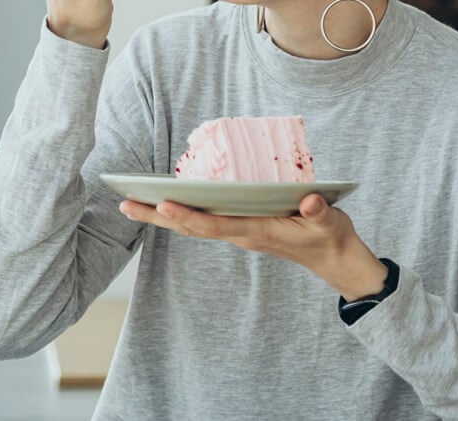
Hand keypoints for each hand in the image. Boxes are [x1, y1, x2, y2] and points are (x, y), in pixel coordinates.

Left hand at [119, 193, 388, 299]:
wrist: (334, 259)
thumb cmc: (330, 237)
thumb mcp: (329, 222)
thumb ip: (319, 211)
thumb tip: (309, 199)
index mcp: (256, 231)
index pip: (214, 224)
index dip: (188, 215)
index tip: (162, 205)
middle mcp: (241, 233)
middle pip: (192, 226)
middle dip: (158, 215)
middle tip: (124, 203)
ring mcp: (239, 231)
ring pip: (194, 224)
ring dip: (162, 215)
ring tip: (131, 202)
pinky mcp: (242, 227)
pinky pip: (205, 221)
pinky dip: (182, 212)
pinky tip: (167, 202)